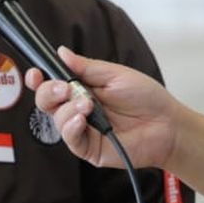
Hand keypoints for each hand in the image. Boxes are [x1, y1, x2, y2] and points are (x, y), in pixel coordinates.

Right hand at [25, 46, 181, 169]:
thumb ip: (86, 67)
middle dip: (49, 92)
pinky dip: (71, 127)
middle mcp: (78, 109)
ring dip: (67, 109)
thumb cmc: (146, 98)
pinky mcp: (89, 149)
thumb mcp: (115, 75)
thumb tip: (61, 52)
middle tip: (64, 88)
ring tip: (87, 105)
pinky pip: (70, 140)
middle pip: (47, 102)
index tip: (36, 73)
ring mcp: (83, 130)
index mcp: (83, 88)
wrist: (167, 124)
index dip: (40, 79)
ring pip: (56, 120)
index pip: (52, 84)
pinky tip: (81, 119)